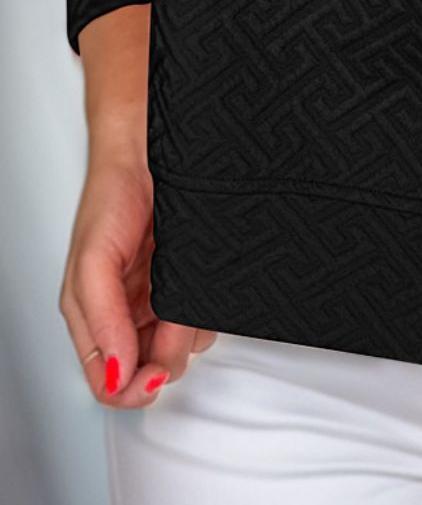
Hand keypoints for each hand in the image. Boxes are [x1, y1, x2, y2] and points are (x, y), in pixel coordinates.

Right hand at [59, 154, 217, 406]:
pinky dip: (205, 307)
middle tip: (175, 319)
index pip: (107, 383)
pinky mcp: (189, 281)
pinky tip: (199, 282)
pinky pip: (202, 314)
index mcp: (93, 318)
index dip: (132, 389)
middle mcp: (126, 315)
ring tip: (184, 290)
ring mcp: (159, 300)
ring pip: (180, 346)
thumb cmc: (110, 199)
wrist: (148, 153)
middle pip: (149, 369)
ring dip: (189, 329)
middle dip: (166, 353)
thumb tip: (115, 374)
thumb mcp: (93, 263)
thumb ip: (102, 320)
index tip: (155, 373)